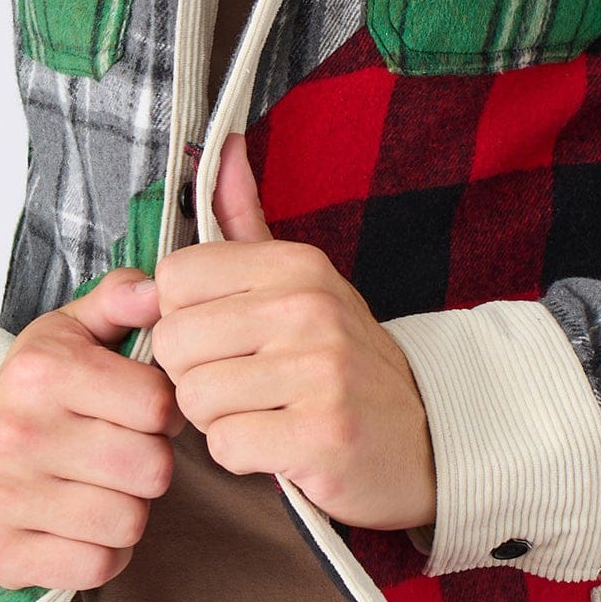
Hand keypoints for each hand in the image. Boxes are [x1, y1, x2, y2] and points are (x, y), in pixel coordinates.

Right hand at [0, 267, 175, 589]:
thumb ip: (121, 299)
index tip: (142, 411)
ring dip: (129, 509)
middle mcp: (19, 433)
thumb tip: (162, 290)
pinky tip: (82, 525)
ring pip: (129, 522)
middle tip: (123, 453)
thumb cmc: (32, 392)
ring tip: (101, 487)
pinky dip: (103, 551)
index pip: (159, 404)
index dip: (165, 411)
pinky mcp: (2, 553)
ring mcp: (6, 497)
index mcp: (43, 371)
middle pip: (151, 469)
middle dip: (150, 463)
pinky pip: (99, 566)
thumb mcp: (68, 332)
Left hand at [150, 136, 436, 531]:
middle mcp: (309, 308)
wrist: (426, 437)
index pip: (174, 277)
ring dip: (218, 420)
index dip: (183, 317)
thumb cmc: (342, 363)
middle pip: (174, 341)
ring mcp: (321, 371)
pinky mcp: (323, 435)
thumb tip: (219, 145)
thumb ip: (245, 217)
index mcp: (296, 265)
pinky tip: (280, 443)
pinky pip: (226, 447)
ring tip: (266, 411)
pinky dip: (243, 457)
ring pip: (194, 399)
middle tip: (246, 384)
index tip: (222, 335)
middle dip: (195, 375)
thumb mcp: (300, 281)